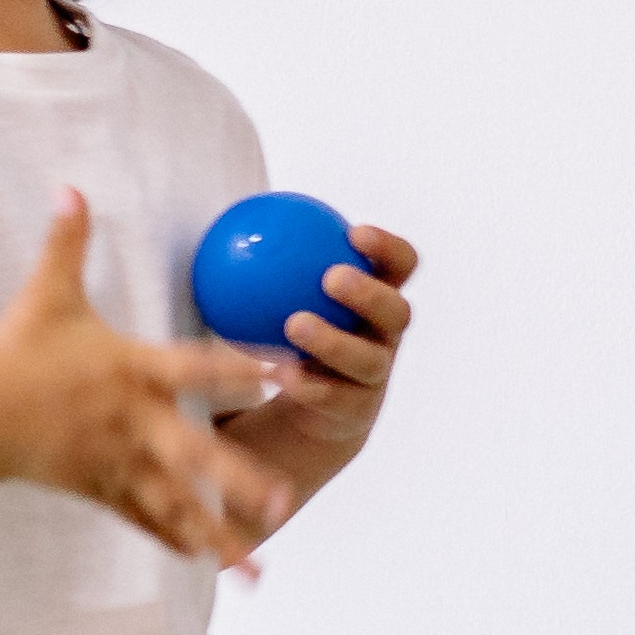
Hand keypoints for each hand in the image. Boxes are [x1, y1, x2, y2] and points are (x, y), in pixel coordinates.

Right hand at [0, 191, 287, 563]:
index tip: (292, 374)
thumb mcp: (46, 295)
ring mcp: (117, 463)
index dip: (245, 366)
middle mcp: (131, 422)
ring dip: (219, 531)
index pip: (198, 366)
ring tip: (261, 561)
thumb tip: (70, 186)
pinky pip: (147, 520)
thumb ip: (68, 242)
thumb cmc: (16, 353)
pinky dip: (179, 541)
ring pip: (177, 504)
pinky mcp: (102, 490)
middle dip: (240, 478)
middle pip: (193, 454)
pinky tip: (217, 563)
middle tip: (287, 497)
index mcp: (131, 370)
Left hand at [235, 221, 419, 481]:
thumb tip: (233, 223)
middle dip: (369, 293)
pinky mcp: (356, 411)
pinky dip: (307, 383)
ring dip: (333, 341)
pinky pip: (335, 397)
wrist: (313, 401)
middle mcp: (386, 336)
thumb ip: (274, 264)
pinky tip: (278, 371)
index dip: (387, 247)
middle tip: (331, 277)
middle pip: (397, 312)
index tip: (353, 232)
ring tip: (295, 325)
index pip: (401, 265)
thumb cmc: (293, 331)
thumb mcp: (289, 294)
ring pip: (367, 360)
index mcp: (380, 297)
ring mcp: (375, 375)